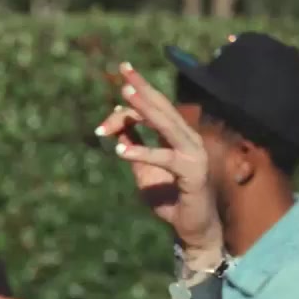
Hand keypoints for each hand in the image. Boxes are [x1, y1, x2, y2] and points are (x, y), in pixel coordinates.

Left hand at [95, 63, 222, 260]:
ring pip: (167, 125)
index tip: (104, 118)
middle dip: (142, 88)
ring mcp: (194, 153)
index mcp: (178, 136)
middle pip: (163, 107)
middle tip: (124, 70)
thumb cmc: (168, 198)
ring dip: (144, 109)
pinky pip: (165, 158)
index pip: (156, 109)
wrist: (190, 228)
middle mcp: (189, 139)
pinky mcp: (192, 172)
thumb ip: (133, 144)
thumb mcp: (143, 168)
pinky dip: (142, 152)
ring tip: (124, 96)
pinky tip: (120, 150)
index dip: (132, 105)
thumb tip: (117, 120)